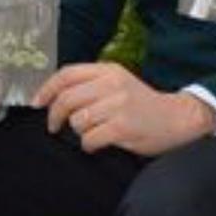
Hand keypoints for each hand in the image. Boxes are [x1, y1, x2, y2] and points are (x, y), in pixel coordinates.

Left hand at [37, 62, 215, 155]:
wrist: (178, 117)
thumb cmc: (144, 104)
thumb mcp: (119, 83)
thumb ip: (91, 85)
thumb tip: (53, 97)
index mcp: (110, 70)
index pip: (67, 74)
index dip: (46, 90)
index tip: (37, 104)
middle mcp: (113, 84)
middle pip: (67, 99)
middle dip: (55, 116)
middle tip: (55, 127)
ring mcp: (118, 105)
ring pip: (77, 121)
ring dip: (79, 132)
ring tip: (93, 132)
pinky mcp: (123, 126)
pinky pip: (89, 139)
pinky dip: (89, 146)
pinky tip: (99, 144)